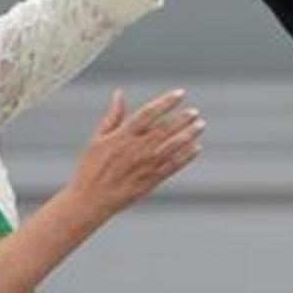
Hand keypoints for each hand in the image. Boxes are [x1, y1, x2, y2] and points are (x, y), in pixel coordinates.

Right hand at [68, 88, 204, 215]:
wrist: (92, 198)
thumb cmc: (92, 167)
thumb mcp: (98, 138)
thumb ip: (113, 116)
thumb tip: (119, 93)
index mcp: (123, 136)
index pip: (148, 113)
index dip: (166, 102)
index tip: (180, 94)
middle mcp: (136, 149)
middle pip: (165, 129)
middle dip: (182, 119)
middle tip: (195, 112)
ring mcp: (145, 165)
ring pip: (172, 147)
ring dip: (188, 135)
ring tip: (200, 125)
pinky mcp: (151, 180)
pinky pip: (173, 166)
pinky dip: (186, 157)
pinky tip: (196, 148)